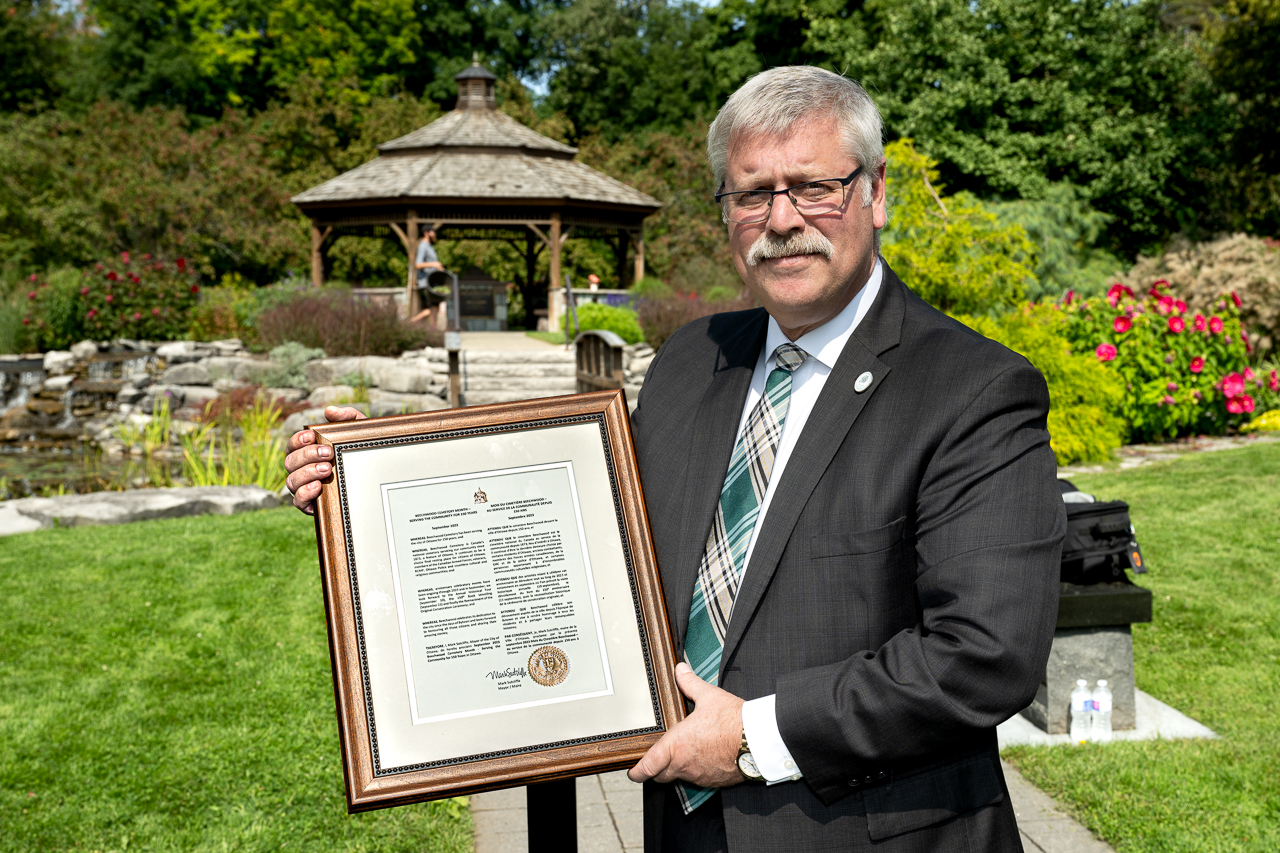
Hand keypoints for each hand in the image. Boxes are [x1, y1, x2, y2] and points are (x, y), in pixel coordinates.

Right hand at [284, 406, 365, 514]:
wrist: (377, 479)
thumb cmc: (361, 452)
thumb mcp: (360, 433)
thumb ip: (348, 418)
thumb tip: (330, 411)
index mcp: (307, 452)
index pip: (292, 445)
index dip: (297, 440)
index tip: (311, 436)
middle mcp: (301, 470)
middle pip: (290, 462)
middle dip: (307, 455)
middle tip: (328, 453)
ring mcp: (304, 487)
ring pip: (291, 481)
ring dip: (307, 473)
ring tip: (327, 469)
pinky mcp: (310, 505)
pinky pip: (298, 501)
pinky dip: (304, 493)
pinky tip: (318, 487)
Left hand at [628, 663, 743, 787]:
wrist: (759, 741)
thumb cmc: (733, 721)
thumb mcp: (708, 696)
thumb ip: (690, 683)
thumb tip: (680, 670)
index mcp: (676, 745)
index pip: (647, 767)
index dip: (636, 772)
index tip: (633, 771)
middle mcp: (684, 764)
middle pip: (660, 776)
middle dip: (656, 770)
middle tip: (657, 760)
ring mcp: (699, 775)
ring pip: (681, 777)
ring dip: (679, 768)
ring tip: (687, 752)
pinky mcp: (715, 781)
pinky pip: (700, 780)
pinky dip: (698, 771)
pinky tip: (706, 757)